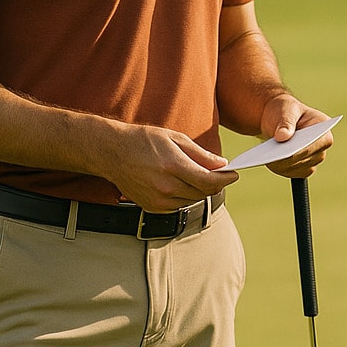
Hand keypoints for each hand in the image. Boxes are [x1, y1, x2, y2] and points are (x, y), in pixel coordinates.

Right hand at [105, 123, 234, 212]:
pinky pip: (179, 206)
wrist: (112, 152)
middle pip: (203, 192)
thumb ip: (201, 155)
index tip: (235, 174)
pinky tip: (181, 183)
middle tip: (220, 172)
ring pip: (193, 200)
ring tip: (197, 174)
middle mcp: (165, 186)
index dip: (226, 179)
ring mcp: (157, 200)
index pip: (208, 180)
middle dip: (215, 183)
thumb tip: (223, 165)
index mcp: (172, 166)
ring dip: (201, 190)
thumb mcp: (175, 139)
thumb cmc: (144, 140)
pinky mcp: (152, 208)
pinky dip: (186, 196)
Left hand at [259, 94, 334, 178]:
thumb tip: (282, 137)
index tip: (284, 154)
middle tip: (268, 158)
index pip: (312, 144)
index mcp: (323, 126)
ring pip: (298, 169)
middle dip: (286, 160)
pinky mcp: (305, 167)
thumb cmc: (284, 111)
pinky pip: (293, 173)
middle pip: (304, 159)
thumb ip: (285, 122)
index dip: (298, 151)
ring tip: (266, 159)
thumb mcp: (284, 110)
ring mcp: (315, 157)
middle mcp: (322, 144)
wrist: (279, 120)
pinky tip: (270, 162)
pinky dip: (281, 169)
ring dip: (281, 165)